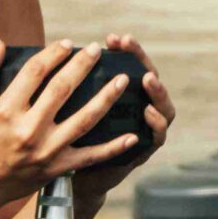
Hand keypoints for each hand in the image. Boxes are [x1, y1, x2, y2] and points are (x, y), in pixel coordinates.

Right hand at [0, 37, 138, 210]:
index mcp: (6, 111)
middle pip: (62, 90)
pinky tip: (133, 135)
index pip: (35, 73)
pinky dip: (114, 147)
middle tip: (96, 50)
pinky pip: (91, 157)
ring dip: (106, 97)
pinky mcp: (57, 168)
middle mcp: (29, 130)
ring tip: (122, 79)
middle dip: (82, 66)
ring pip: (84, 119)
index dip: (53, 54)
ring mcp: (46, 151)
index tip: (67, 43)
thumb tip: (0, 43)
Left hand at [72, 35, 173, 201]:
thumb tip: (54, 55)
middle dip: (141, 60)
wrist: (78, 180)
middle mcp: (138, 109)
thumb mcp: (71, 111)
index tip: (113, 38)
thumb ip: (71, 87)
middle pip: (150, 79)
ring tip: (147, 79)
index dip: (126, 51)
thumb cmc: (73, 142)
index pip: (130, 66)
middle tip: (130, 46)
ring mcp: (145, 129)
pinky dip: (155, 124)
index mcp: (123, 96)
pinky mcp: (144, 150)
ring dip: (156, 91)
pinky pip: (157, 137)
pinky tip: (147, 113)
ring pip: (163, 107)